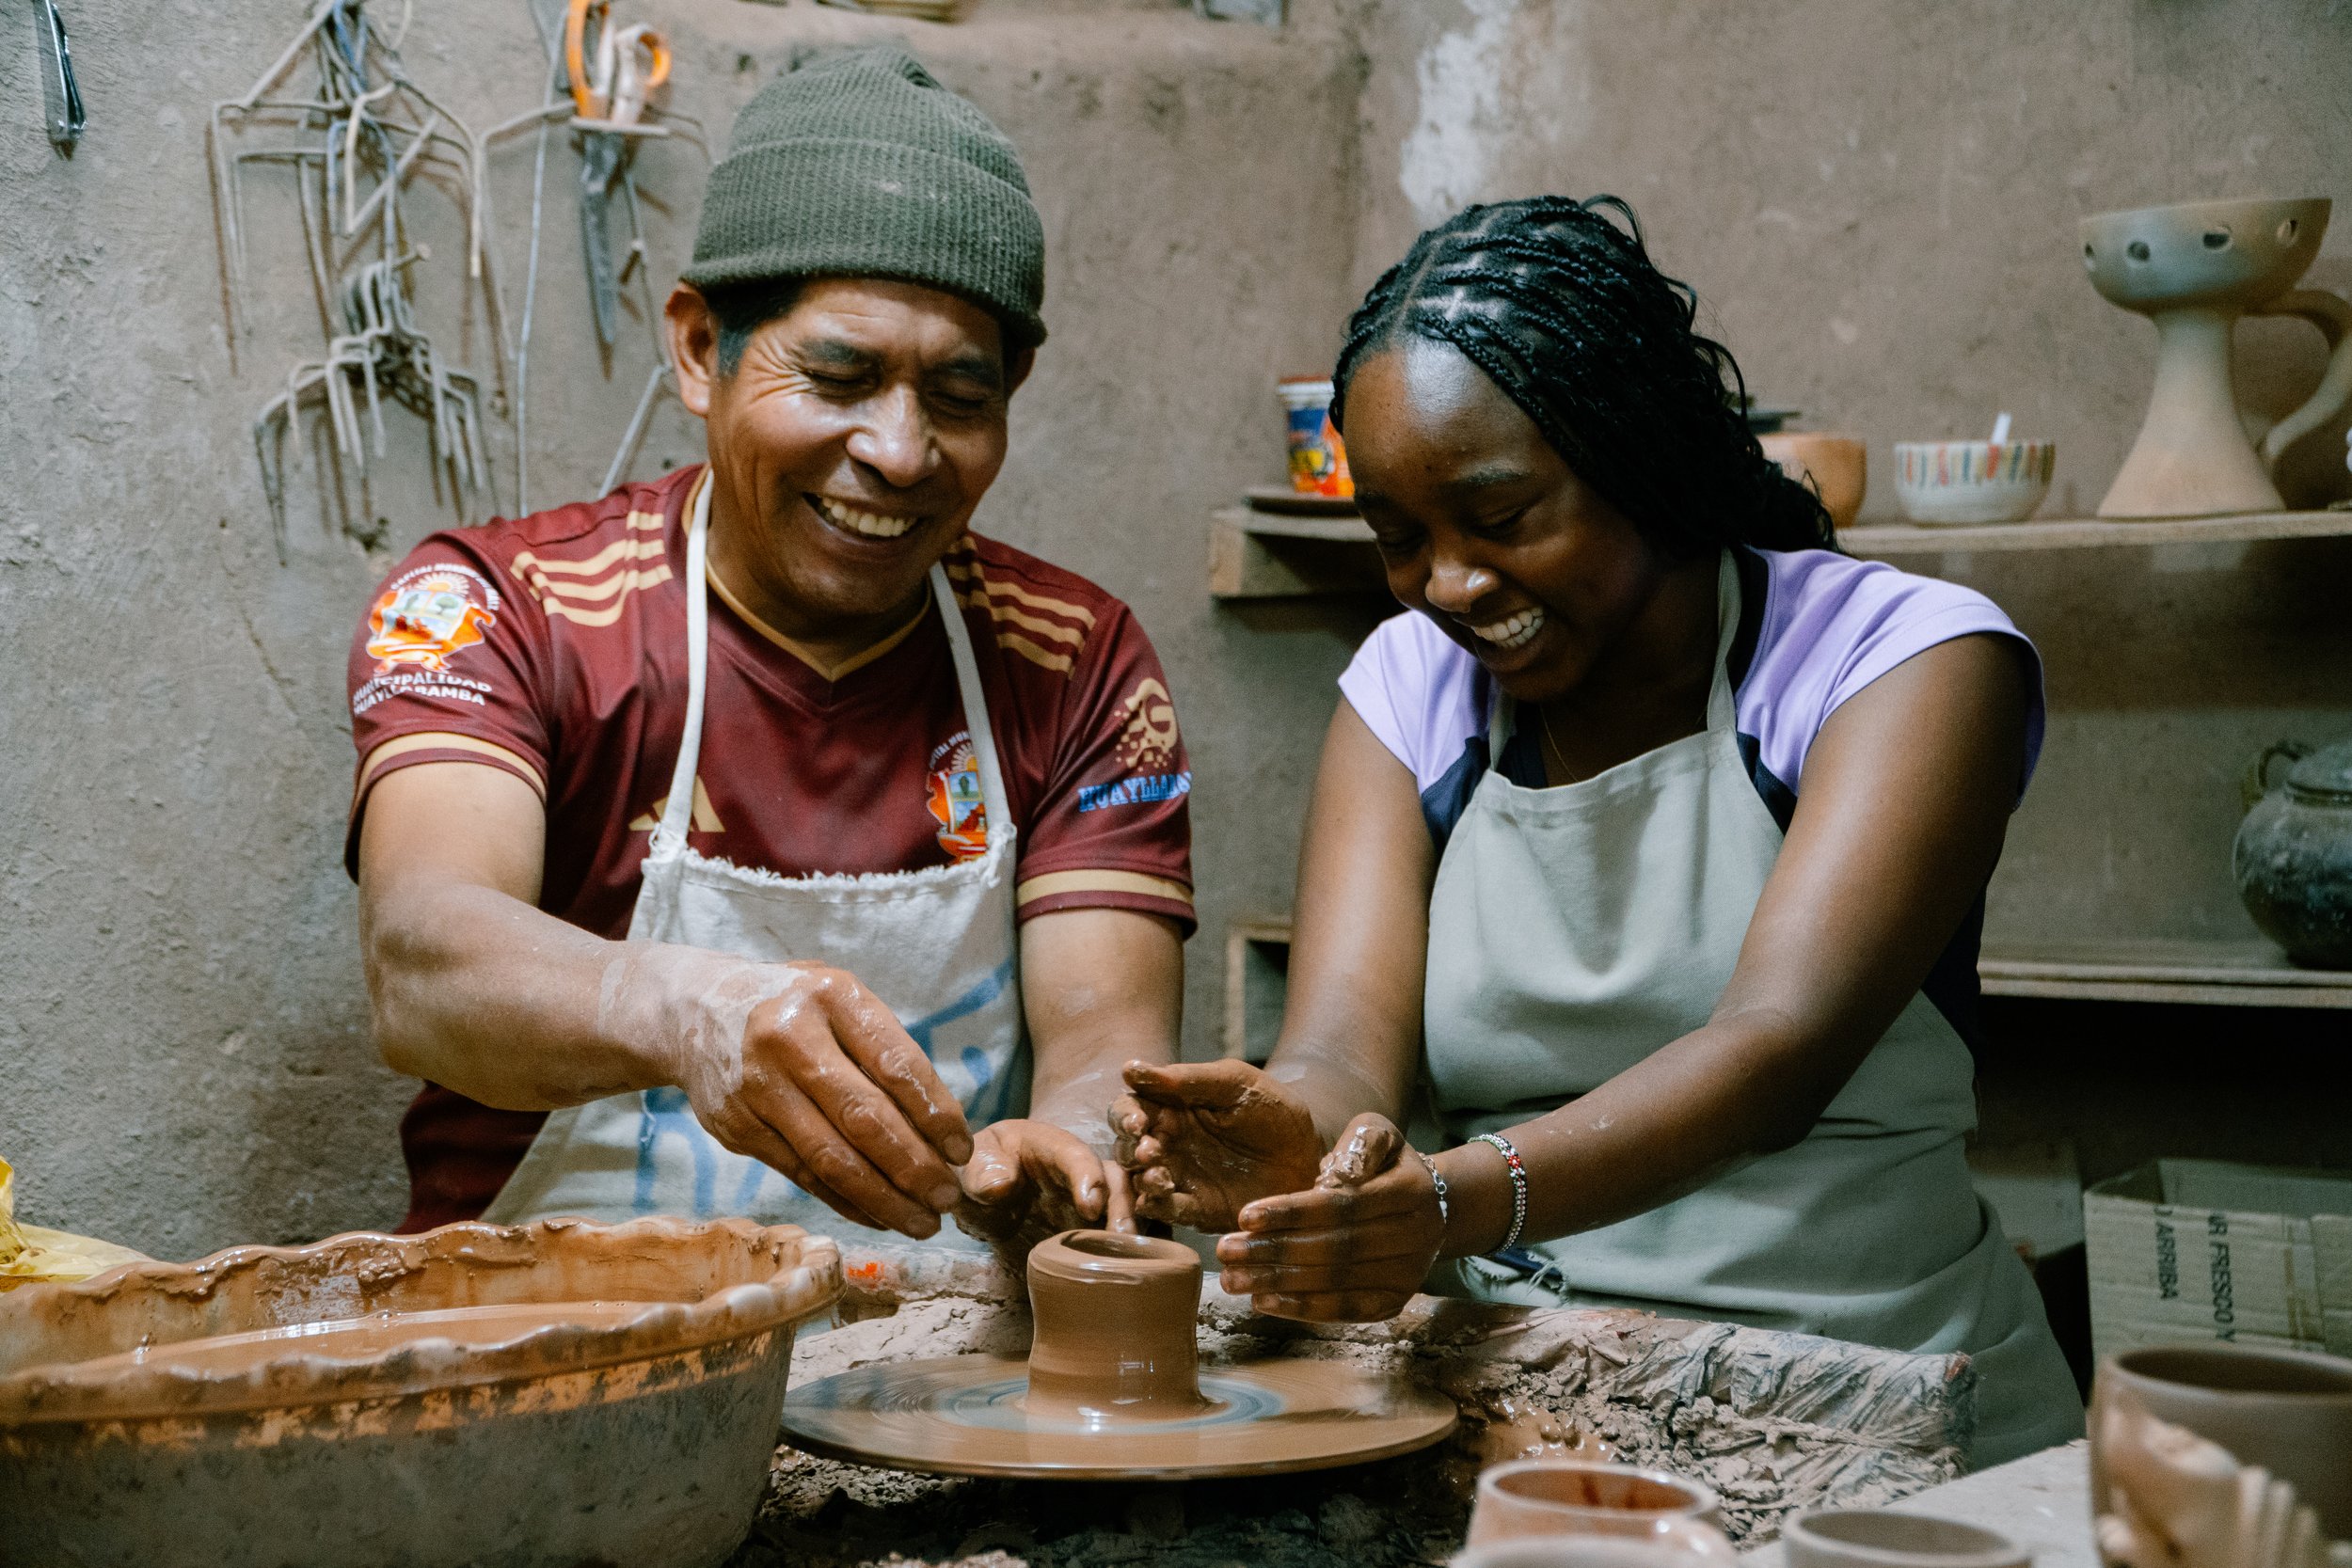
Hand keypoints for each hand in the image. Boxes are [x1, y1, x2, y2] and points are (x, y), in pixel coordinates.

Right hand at [640, 950, 974, 1239]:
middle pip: (864, 1118)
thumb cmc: (794, 1006)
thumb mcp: (839, 998)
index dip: (936, 1114)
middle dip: (915, 1167)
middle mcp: (790, 1039)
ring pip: (832, 1159)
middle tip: (948, 1198)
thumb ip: (884, 1047)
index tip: (964, 1151)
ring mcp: (758, 1087)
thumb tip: (941, 1127)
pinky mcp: (738, 1127)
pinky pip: (802, 1175)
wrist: (693, 1008)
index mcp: (831, 997)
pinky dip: (846, 1202)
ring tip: (922, 1222)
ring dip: (884, 1199)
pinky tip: (878, 1216)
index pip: (896, 1065)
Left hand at [955, 1119, 1134, 1261]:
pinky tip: (1118, 1272)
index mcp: (1050, 1146)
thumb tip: (1000, 1187)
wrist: (984, 1190)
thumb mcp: (972, 1163)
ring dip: (1129, 1232)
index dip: (1088, 1176)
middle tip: (1121, 1239)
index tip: (1090, 1206)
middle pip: (1114, 1180)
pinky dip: (1122, 1251)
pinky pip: (1113, 1236)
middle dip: (1122, 1206)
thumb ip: (982, 1171)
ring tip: (1126, 1262)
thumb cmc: (981, 1169)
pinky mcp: (1090, 1228)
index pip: (1076, 1155)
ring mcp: (1088, 1200)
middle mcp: (1079, 1171)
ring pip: (1122, 1208)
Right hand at [1112, 1059, 1324, 1231]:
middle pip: (1128, 1147)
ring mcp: (1180, 1177)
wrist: (1311, 1153)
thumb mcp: (1233, 1084)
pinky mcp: (1196, 1209)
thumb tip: (1129, 1069)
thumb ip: (1185, 1079)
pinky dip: (1160, 1207)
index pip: (1131, 1109)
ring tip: (1159, 1175)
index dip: (1125, 1115)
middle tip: (1148, 1150)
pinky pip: (1168, 1211)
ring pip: (1142, 1181)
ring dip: (1142, 1179)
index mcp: (1171, 1107)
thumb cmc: (1272, 1109)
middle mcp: (1168, 1143)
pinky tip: (1165, 1197)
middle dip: (1131, 1149)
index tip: (1137, 1121)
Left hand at [1213, 1112, 1440, 1321]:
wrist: (1432, 1206)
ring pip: (1336, 1282)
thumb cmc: (1387, 1165)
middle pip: (1335, 1248)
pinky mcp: (1394, 1301)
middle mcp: (1416, 1237)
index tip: (1245, 1216)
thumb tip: (1336, 1175)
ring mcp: (1408, 1274)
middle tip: (1225, 1251)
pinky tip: (1264, 1302)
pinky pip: (1346, 1310)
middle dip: (1274, 1251)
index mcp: (1411, 1191)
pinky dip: (1304, 1309)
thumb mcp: (1380, 1134)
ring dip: (1279, 1283)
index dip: (1292, 1212)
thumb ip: (1359, 1143)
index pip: (1342, 1205)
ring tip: (1233, 1279)